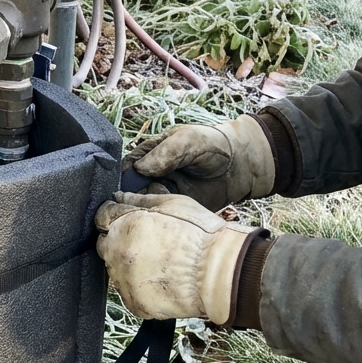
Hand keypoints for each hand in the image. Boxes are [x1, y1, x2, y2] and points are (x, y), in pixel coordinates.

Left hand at [95, 192, 262, 323]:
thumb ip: (142, 199)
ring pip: (117, 271)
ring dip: (131, 266)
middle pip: (106, 245)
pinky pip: (131, 293)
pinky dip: (142, 288)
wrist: (218, 274)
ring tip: (161, 264)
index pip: (102, 216)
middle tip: (149, 243)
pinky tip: (163, 281)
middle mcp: (117, 255)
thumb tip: (121, 197)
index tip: (127, 219)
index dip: (115, 215)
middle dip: (120, 241)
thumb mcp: (174, 203)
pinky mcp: (135, 304)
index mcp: (124, 226)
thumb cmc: (200, 237)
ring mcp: (124, 282)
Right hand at [125, 115, 274, 210]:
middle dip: (130, 201)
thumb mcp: (188, 141)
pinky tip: (164, 221)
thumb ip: (165, 153)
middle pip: (130, 193)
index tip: (119, 192)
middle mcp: (151, 177)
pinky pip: (163, 219)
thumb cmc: (213, 145)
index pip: (125, 169)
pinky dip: (160, 221)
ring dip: (146, 212)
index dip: (120, 181)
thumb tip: (140, 168)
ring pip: (144, 208)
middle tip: (136, 207)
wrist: (242, 165)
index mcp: (148, 156)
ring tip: (154, 213)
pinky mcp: (176, 210)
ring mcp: (163, 195)